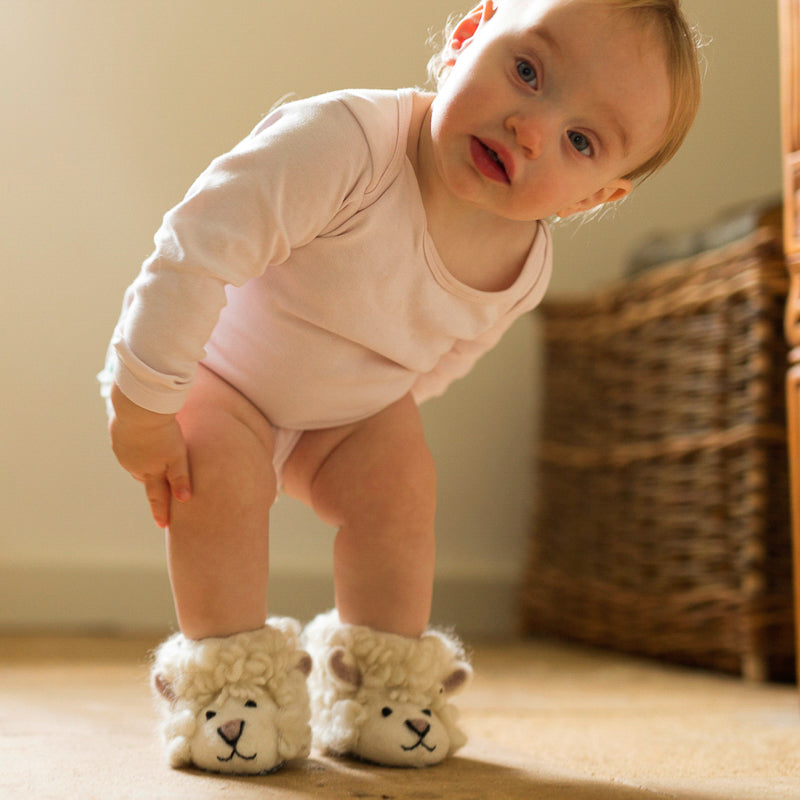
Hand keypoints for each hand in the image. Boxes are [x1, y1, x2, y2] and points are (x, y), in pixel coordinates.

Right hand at [108, 383, 191, 527]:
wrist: (139, 407)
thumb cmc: (163, 431)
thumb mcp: (178, 455)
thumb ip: (180, 478)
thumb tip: (184, 500)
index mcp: (149, 472)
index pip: (157, 497)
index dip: (161, 511)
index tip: (162, 525)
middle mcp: (133, 465)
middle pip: (146, 477)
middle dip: (154, 479)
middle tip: (162, 474)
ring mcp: (122, 451)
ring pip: (136, 462)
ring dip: (145, 460)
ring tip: (154, 449)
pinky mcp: (116, 437)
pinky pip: (128, 446)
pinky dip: (136, 445)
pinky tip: (142, 435)